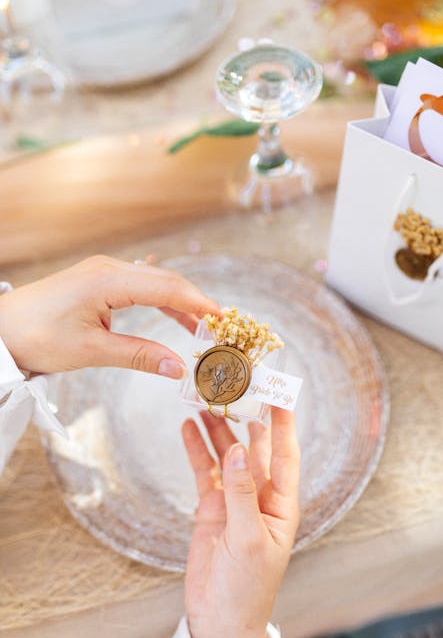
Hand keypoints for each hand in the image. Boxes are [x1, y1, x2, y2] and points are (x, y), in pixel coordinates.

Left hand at [0, 255, 219, 376]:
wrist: (0, 329)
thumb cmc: (37, 336)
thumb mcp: (91, 350)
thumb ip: (139, 356)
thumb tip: (179, 368)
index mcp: (108, 280)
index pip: (167, 287)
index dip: (199, 303)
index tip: (224, 319)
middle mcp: (109, 269)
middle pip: (165, 280)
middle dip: (195, 302)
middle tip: (220, 326)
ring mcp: (103, 272)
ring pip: (154, 282)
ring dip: (179, 302)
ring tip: (202, 327)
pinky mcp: (97, 281)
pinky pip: (139, 286)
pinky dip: (160, 301)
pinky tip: (174, 315)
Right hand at [182, 408, 299, 637]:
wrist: (220, 620)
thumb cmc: (247, 587)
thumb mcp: (248, 539)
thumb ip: (242, 492)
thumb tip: (235, 448)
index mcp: (282, 504)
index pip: (286, 454)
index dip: (283, 423)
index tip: (278, 392)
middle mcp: (261, 496)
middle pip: (254, 447)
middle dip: (247, 417)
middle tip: (235, 385)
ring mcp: (234, 501)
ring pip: (226, 454)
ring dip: (218, 428)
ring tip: (206, 398)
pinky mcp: (211, 509)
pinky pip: (204, 472)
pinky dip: (196, 450)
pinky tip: (188, 428)